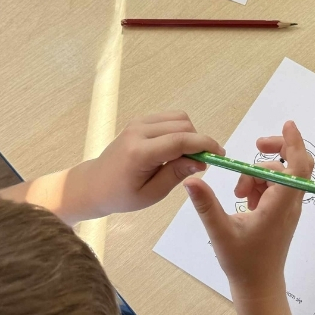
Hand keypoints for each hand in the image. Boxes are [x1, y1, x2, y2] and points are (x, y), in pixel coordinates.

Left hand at [82, 111, 222, 215]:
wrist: (94, 184)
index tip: (220, 155)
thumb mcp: (152, 194)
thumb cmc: (122, 195)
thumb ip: (176, 175)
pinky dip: (180, 130)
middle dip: (198, 142)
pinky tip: (175, 148)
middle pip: (183, 126)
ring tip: (186, 156)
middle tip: (201, 163)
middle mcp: (138, 132)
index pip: (180, 141)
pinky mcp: (139, 121)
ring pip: (179, 118)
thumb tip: (201, 161)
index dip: (204, 145)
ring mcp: (138, 123)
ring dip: (190, 135)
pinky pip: (169, 118)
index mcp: (140, 153)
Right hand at [183, 121, 314, 297]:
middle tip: (255, 145)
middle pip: (293, 164)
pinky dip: (259, 187)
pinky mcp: (282, 213)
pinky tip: (244, 204)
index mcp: (279, 206)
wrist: (258, 287)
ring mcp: (288, 208)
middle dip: (274, 151)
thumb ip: (206, 205)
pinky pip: (274, 188)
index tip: (287, 125)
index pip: (296, 167)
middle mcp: (289, 204)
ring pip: (279, 176)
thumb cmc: (243, 263)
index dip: (294, 143)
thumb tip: (192, 180)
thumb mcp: (220, 232)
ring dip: (258, 175)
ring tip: (238, 196)